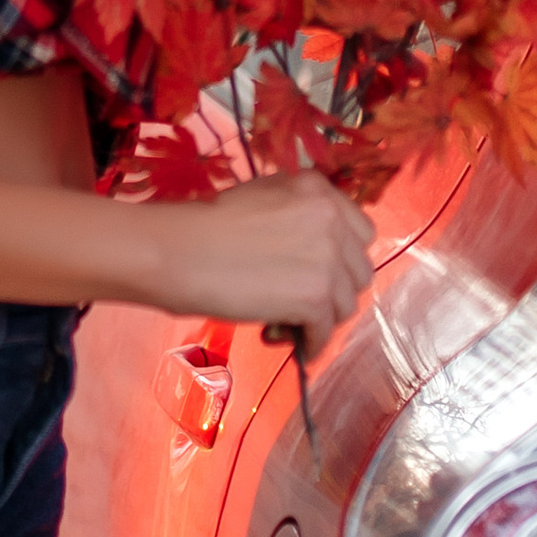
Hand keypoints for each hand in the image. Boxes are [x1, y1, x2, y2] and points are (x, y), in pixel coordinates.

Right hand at [139, 169, 372, 343]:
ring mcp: (327, 257)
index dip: (341, 259)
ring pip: (346, 303)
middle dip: (335, 290)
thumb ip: (297, 217)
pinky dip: (311, 343)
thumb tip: (315, 259)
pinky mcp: (315, 295)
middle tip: (302, 303)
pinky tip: (294, 348)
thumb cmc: (204, 226)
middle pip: (359, 270)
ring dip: (321, 318)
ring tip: (286, 325)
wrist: (176, 249)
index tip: (321, 274)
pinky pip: (324, 330)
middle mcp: (330, 217)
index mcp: (317, 188)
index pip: (359, 231)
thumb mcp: (262, 198)